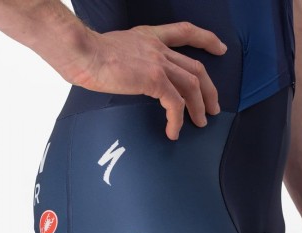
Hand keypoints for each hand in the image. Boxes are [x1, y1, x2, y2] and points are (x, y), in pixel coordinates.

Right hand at [62, 22, 226, 139]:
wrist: (82, 52)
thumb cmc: (88, 55)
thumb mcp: (115, 51)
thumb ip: (129, 61)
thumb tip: (128, 77)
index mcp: (149, 37)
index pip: (184, 32)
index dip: (206, 39)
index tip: (219, 48)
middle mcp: (158, 48)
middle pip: (196, 67)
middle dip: (209, 89)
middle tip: (213, 107)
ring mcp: (158, 62)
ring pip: (192, 85)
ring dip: (199, 107)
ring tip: (201, 123)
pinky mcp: (154, 79)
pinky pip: (175, 103)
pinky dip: (178, 120)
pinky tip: (173, 132)